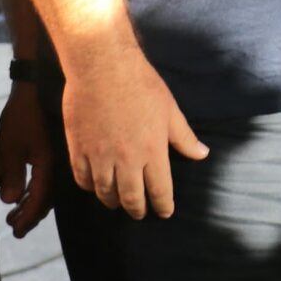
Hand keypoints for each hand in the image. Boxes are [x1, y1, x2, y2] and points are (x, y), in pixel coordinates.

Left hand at [0, 86, 55, 238]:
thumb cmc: (21, 115)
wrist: (36, 88)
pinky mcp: (52, 151)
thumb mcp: (11, 145)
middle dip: (31, 215)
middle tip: (15, 229)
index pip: (40, 199)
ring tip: (15, 214)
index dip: (28, 217)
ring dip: (32, 203)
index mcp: (49, 164)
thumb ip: (12, 174)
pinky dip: (35, 190)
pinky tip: (24, 193)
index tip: (16, 231)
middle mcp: (57, 165)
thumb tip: (12, 202)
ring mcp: (56, 157)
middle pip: (47, 198)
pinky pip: (47, 178)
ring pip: (48, 189)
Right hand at [59, 41, 209, 219]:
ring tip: (118, 203)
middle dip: (138, 209)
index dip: (163, 205)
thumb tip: (202, 154)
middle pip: (131, 198)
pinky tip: (95, 186)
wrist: (102, 67)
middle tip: (140, 213)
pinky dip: (90, 187)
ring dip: (113, 201)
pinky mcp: (78, 150)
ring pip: (105, 192)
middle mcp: (126, 160)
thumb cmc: (141, 85)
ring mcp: (99, 157)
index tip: (165, 212)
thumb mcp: (170, 110)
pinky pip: (82, 179)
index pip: (159, 190)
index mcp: (152, 151)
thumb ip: (184, 137)